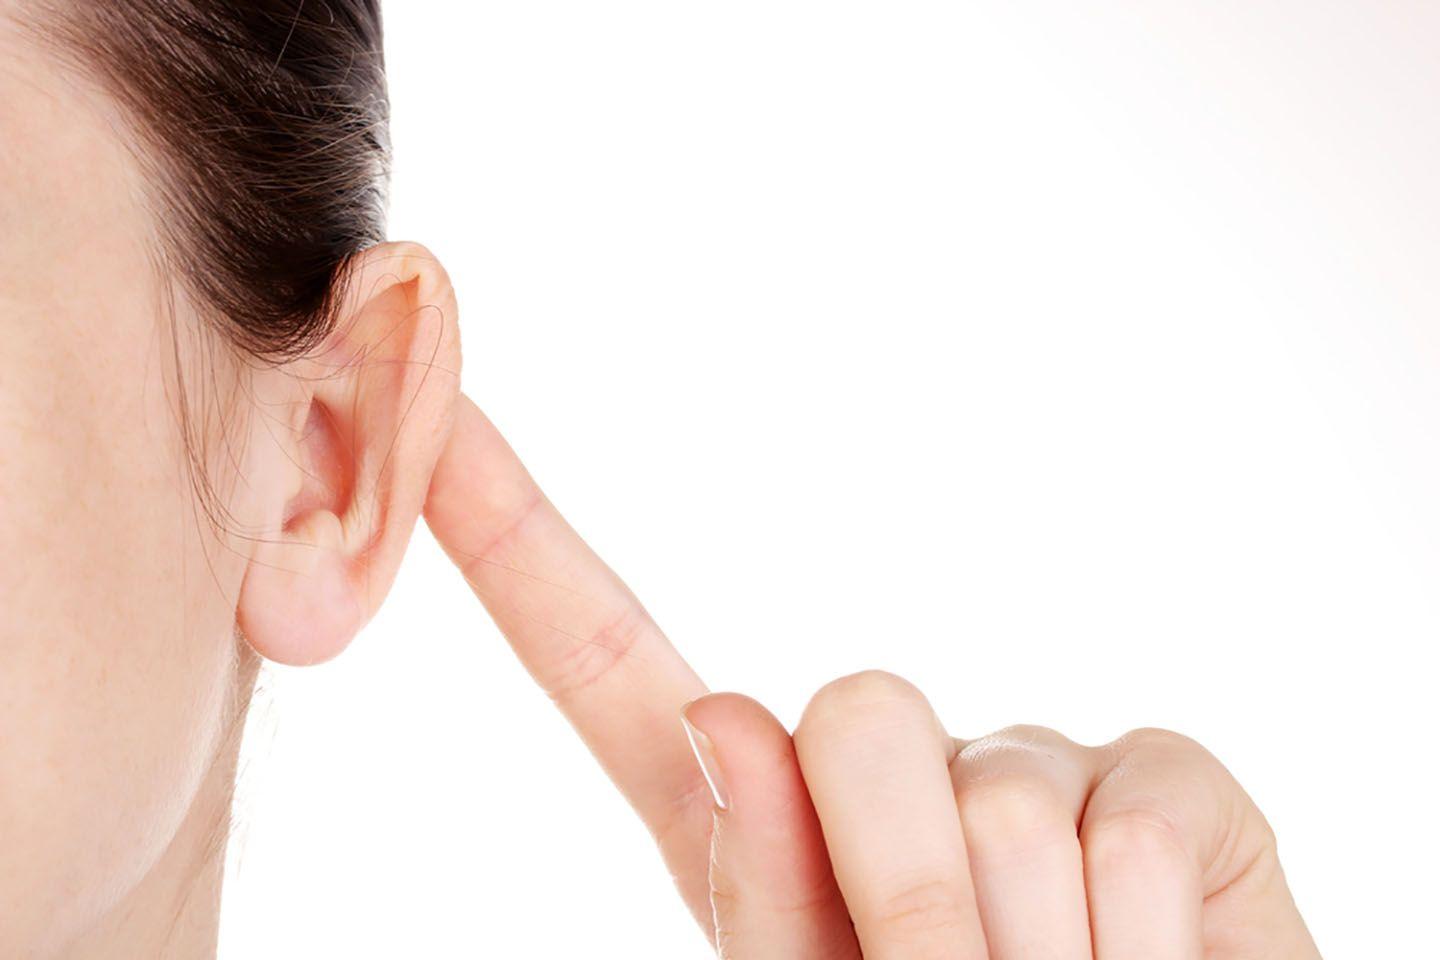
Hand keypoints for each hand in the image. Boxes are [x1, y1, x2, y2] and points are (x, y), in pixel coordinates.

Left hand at [423, 394, 1320, 957]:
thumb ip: (757, 886)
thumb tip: (724, 716)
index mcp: (758, 825)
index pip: (609, 659)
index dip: (519, 545)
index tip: (437, 431)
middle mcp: (889, 760)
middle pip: (851, 710)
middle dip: (899, 893)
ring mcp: (1032, 759)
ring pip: (994, 800)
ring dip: (1019, 955)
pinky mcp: (1166, 775)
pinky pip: (1132, 839)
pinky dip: (1134, 956)